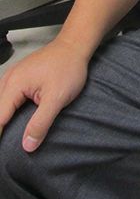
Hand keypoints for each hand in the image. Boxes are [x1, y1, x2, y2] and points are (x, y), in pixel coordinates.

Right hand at [0, 37, 88, 151]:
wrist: (75, 45)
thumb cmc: (68, 67)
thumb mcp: (57, 98)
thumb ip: (41, 123)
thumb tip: (27, 145)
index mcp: (14, 85)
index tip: (2, 153)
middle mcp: (9, 79)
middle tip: (4, 143)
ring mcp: (13, 76)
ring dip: (2, 118)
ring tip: (5, 133)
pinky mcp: (19, 76)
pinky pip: (5, 96)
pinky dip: (5, 109)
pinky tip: (9, 118)